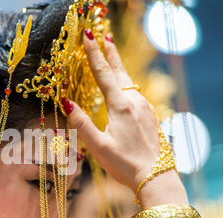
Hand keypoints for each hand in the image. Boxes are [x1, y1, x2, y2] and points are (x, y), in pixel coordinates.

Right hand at [62, 30, 188, 208]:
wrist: (157, 177)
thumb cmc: (125, 164)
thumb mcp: (97, 146)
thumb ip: (81, 123)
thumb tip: (66, 102)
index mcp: (121, 107)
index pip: (104, 74)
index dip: (94, 54)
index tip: (88, 36)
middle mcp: (135, 102)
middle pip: (120, 72)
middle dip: (110, 54)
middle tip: (104, 36)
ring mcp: (146, 109)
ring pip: (129, 83)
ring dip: (119, 69)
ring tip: (111, 59)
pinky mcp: (151, 117)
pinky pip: (136, 94)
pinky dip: (127, 84)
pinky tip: (125, 90)